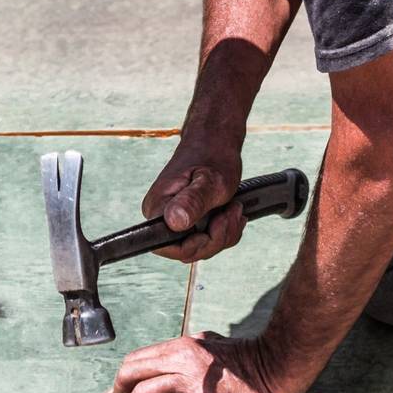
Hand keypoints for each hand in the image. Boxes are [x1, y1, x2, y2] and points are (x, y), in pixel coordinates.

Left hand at [96, 331, 310, 392]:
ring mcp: (192, 380)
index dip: (118, 382)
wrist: (276, 370)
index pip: (137, 361)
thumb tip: (164, 362)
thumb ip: (187, 351)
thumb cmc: (247, 360)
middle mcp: (182, 359)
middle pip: (132, 375)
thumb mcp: (210, 345)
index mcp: (182, 346)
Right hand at [140, 137, 246, 261]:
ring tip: (234, 207)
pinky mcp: (188, 221)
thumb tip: (174, 221)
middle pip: (189, 251)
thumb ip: (193, 202)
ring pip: (202, 247)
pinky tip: (232, 211)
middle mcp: (161, 217)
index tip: (217, 222)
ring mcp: (175, 220)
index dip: (197, 245)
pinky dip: (226, 230)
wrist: (215, 141)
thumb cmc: (212, 155)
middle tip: (232, 210)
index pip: (170, 248)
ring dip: (225, 232)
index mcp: (158, 208)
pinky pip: (208, 240)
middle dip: (217, 237)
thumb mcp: (211, 180)